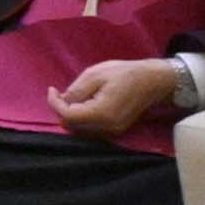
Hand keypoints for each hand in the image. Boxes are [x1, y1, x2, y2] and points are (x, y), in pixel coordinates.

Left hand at [48, 55, 192, 137]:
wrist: (152, 81)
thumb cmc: (124, 73)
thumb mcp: (95, 75)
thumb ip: (77, 90)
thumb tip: (62, 101)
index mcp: (102, 113)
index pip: (68, 116)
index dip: (55, 103)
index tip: (52, 89)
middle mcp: (107, 127)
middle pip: (73, 125)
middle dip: (61, 110)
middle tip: (58, 93)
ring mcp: (113, 131)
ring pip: (81, 129)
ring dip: (70, 115)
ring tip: (70, 96)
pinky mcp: (116, 130)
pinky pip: (91, 128)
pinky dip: (81, 118)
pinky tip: (82, 103)